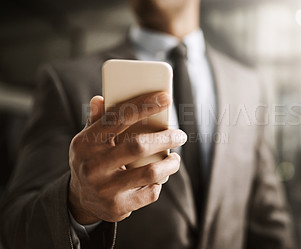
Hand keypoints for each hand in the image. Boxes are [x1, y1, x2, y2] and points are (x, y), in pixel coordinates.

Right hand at [68, 92, 186, 223]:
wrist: (82, 200)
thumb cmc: (93, 160)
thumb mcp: (88, 140)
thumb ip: (98, 120)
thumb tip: (101, 98)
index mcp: (86, 143)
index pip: (118, 118)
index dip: (144, 105)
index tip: (166, 97)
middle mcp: (93, 166)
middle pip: (138, 146)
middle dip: (166, 138)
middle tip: (180, 135)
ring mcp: (105, 188)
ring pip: (150, 172)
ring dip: (170, 164)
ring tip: (175, 159)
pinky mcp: (118, 207)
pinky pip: (150, 192)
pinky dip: (159, 184)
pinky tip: (159, 179)